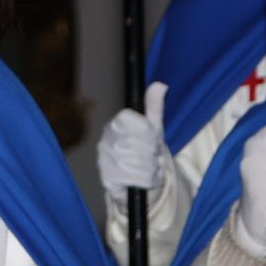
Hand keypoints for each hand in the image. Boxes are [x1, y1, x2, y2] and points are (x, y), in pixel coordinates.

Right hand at [97, 82, 168, 198]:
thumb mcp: (153, 127)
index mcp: (115, 124)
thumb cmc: (146, 150)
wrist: (137, 181)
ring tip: (151, 168)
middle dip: (152, 153)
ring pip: (138, 162)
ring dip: (151, 168)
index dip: (149, 133)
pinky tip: (143, 179)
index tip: (154, 139)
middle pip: (139, 144)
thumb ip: (155, 107)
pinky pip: (133, 178)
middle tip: (155, 157)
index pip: (134, 123)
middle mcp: (106, 140)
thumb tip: (161, 84)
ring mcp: (103, 159)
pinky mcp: (106, 177)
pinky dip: (144, 180)